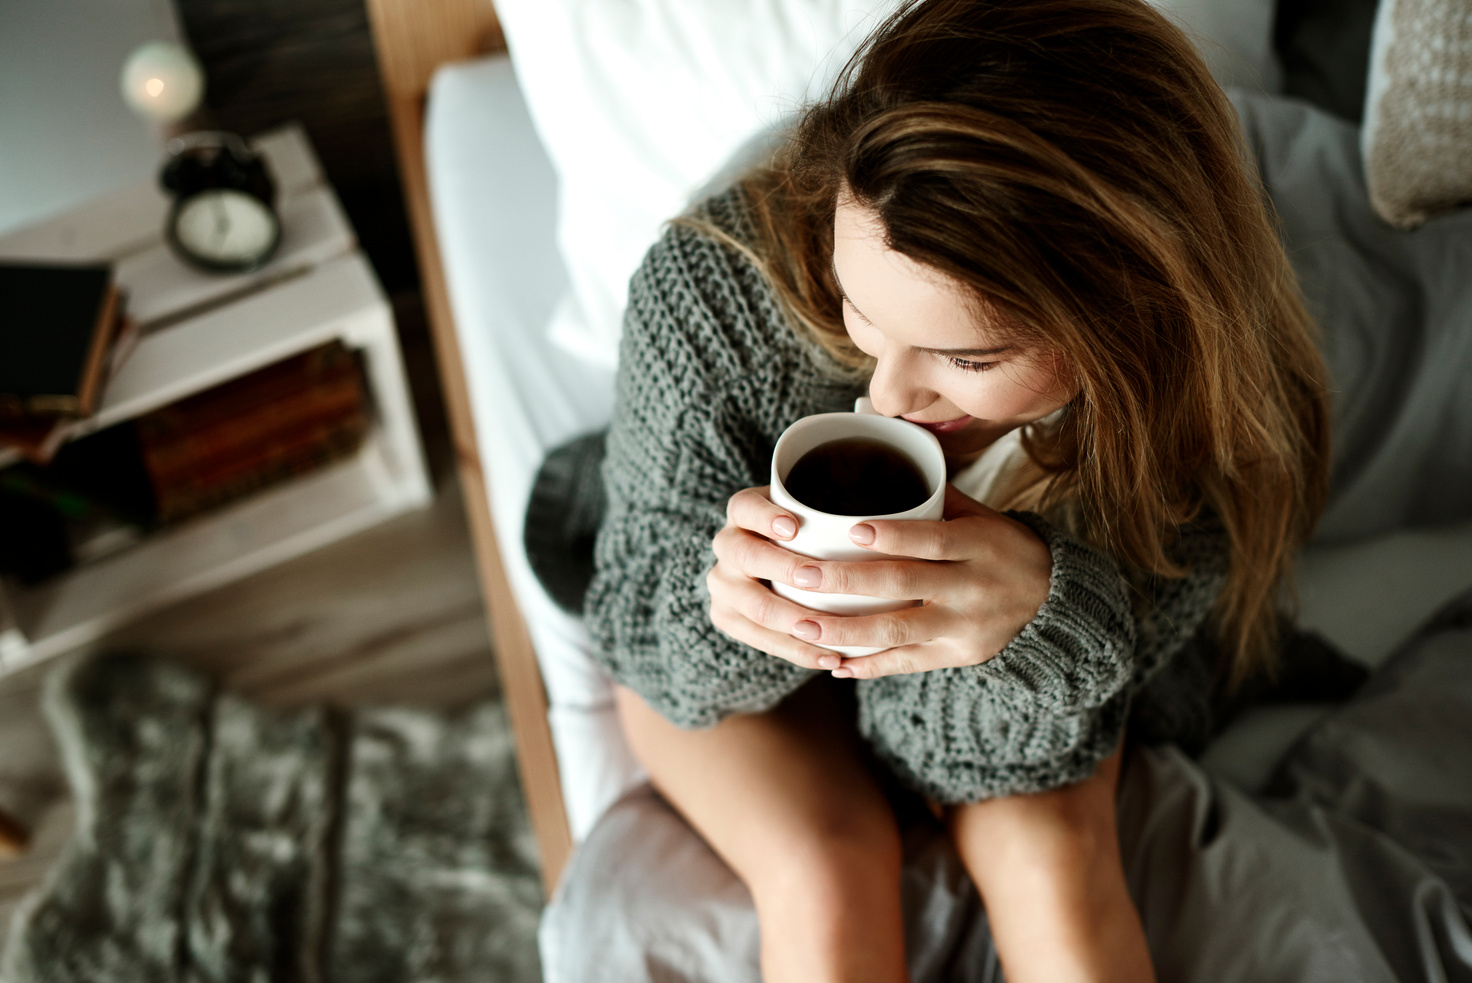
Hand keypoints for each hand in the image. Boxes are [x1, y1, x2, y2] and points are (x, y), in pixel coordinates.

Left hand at [708, 484, 1051, 678]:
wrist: (1053, 600)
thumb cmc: (1000, 547)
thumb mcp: (981, 515)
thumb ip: (934, 496)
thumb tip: (881, 451)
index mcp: (978, 544)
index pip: (931, 539)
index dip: (892, 536)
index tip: (850, 530)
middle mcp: (973, 586)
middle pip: (905, 584)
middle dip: (848, 582)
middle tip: (800, 575)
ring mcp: (965, 625)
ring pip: (900, 630)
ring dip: (847, 631)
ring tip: (803, 627)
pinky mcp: (959, 656)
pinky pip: (909, 663)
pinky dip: (870, 665)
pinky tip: (833, 663)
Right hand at [708, 485, 858, 671]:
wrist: (770, 565)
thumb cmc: (808, 534)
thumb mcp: (813, 513)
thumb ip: (834, 513)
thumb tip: (899, 514)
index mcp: (742, 512)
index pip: (745, 507)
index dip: (765, 517)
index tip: (794, 527)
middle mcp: (726, 546)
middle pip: (746, 556)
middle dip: (783, 570)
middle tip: (815, 582)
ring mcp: (723, 584)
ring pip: (753, 607)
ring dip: (794, 622)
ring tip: (831, 634)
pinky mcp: (726, 617)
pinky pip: (760, 640)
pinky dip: (797, 651)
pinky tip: (829, 657)